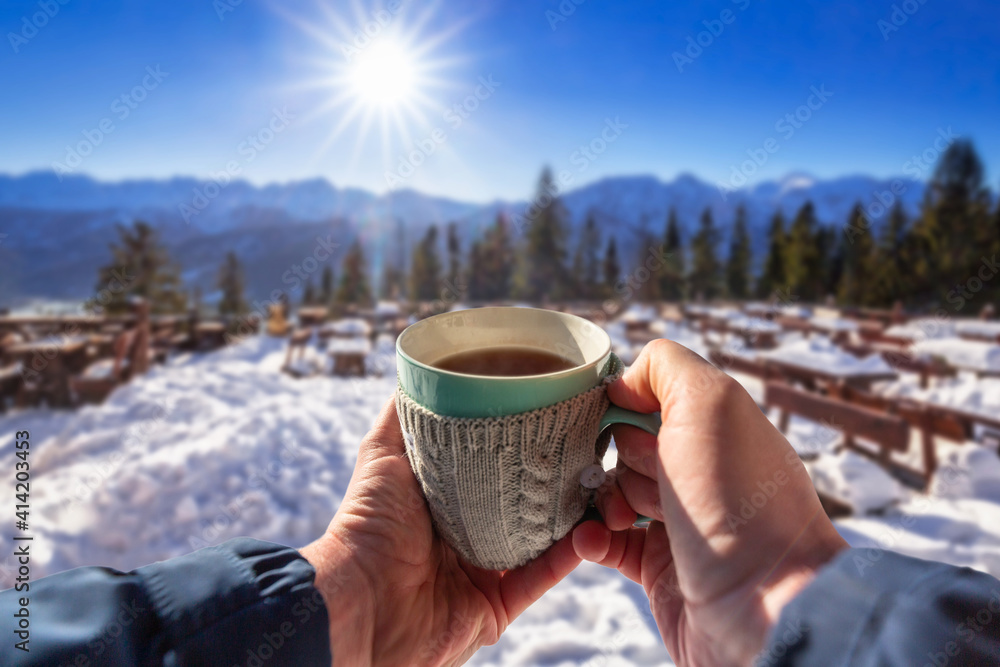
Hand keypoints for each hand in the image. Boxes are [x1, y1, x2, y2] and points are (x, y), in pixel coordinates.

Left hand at [301, 396, 581, 666]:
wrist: (359, 602)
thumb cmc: (365, 525)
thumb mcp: (382, 454)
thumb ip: (404, 416)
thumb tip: (420, 368)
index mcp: (443, 502)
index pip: (492, 469)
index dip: (520, 444)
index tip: (551, 413)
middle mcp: (465, 537)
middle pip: (520, 504)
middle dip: (553, 479)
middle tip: (587, 446)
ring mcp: (482, 574)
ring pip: (540, 541)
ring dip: (571, 518)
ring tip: (600, 485)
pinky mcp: (496, 608)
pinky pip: (540, 580)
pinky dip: (567, 558)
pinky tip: (590, 530)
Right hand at [574, 340, 847, 664]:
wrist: (763, 606)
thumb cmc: (740, 498)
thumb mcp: (709, 401)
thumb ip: (663, 365)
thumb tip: (621, 384)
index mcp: (715, 426)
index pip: (648, 396)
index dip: (623, 403)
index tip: (616, 416)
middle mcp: (699, 469)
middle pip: (624, 442)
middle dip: (616, 453)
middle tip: (648, 475)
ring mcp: (677, 519)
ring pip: (610, 490)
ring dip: (603, 498)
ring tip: (624, 515)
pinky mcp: (656, 567)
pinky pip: (604, 542)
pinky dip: (591, 538)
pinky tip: (595, 539)